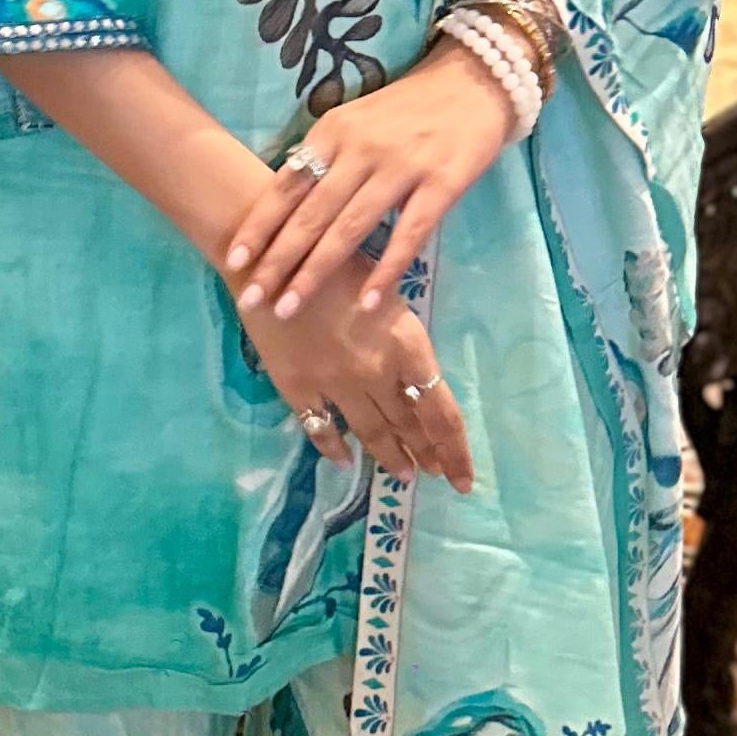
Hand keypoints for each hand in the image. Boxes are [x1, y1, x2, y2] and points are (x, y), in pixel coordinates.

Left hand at [225, 43, 519, 324]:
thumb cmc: (406, 110)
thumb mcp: (355, 120)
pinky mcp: (442, 184)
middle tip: (252, 297)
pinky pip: (409, 235)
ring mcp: (402, 167)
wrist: (473, 83)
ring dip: (317, 272)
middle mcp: (361, 148)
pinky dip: (386, 270)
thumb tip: (281, 205)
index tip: (234, 260)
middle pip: (311, 213)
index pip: (286, 184)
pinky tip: (365, 302)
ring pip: (350, 228)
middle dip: (278, 260)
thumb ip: (323, 157)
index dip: (259, 224)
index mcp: (333, 130)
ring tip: (290, 307)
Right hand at [239, 278, 473, 491]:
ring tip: (403, 474)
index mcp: (407, 345)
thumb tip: (416, 379)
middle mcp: (376, 372)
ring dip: (391, 457)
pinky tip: (346, 460)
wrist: (272, 256)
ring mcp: (335, 384)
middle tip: (438, 475)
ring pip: (371, 433)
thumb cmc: (336, 258)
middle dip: (428, 455)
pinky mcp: (297, 387)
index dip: (455, 451)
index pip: (442, 413)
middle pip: (410, 426)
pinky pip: (321, 428)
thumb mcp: (387, 290)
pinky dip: (335, 448)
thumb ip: (404, 340)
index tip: (464, 479)